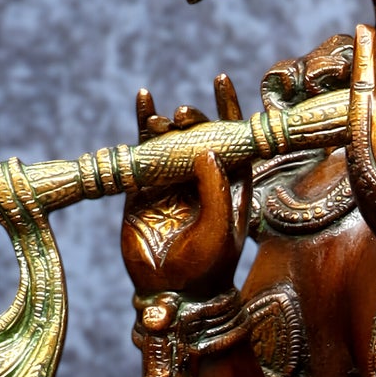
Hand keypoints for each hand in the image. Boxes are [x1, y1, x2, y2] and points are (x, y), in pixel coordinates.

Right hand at [121, 74, 248, 297]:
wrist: (173, 294)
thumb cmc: (207, 264)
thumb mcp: (219, 226)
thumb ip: (215, 187)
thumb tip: (208, 147)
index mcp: (229, 185)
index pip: (233, 140)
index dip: (229, 111)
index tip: (221, 82)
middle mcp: (201, 180)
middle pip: (199, 137)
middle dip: (194, 121)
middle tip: (185, 113)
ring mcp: (171, 183)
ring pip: (170, 142)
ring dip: (168, 125)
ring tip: (163, 117)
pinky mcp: (143, 190)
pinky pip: (143, 154)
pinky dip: (142, 128)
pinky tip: (143, 101)